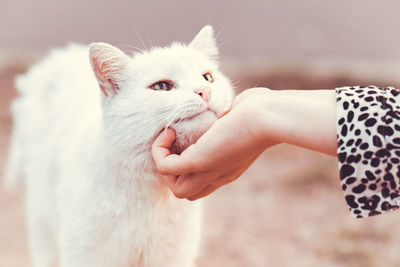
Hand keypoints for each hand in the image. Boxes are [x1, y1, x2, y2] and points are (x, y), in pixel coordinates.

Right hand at [152, 88, 274, 199]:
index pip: (202, 185)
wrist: (270, 116)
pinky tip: (170, 132)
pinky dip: (160, 151)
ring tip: (171, 140)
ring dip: (165, 164)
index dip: (188, 168)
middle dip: (175, 171)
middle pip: (187, 193)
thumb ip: (229, 120)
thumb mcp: (240, 120)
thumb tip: (223, 111)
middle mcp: (218, 175)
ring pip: (177, 190)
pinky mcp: (199, 160)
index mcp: (228, 169)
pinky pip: (165, 168)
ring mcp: (208, 170)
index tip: (188, 140)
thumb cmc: (263, 111)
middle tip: (177, 144)